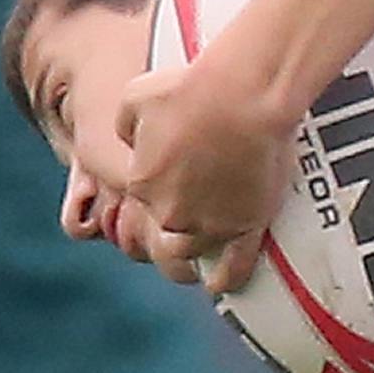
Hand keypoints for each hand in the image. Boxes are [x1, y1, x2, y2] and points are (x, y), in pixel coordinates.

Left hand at [84, 44, 303, 293]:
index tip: (172, 174)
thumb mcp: (135, 97)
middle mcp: (170, 211)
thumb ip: (126, 127)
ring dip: (191, 252)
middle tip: (190, 204)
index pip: (139, 200)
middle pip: (163, 230)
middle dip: (172, 220)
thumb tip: (133, 141)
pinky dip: (225, 279)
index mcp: (139, 183)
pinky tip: (220, 284)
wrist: (244, 94)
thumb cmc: (190, 88)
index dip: (156, 187)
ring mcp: (209, 222)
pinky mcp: (246, 225)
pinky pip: (233, 266)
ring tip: (201, 248)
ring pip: (190, 252)